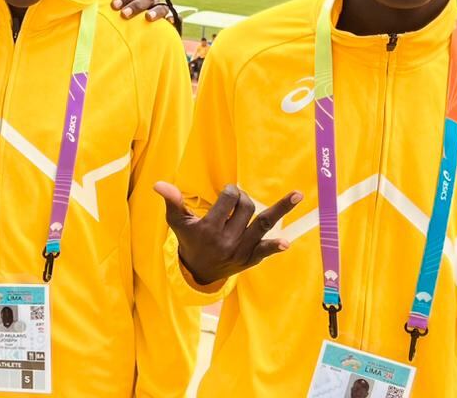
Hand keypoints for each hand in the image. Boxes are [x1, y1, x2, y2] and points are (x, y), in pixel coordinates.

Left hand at [109, 0, 171, 21]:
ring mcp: (161, 11)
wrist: (131, 38)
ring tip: (148, 17)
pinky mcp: (170, 24)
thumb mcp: (115, 4)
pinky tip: (168, 21)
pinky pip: (176, 18)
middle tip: (124, 14)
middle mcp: (151, 0)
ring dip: (155, 11)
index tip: (114, 6)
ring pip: (162, 7)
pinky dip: (173, 18)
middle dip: (136, 5)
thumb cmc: (120, 16)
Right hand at [155, 181, 301, 285]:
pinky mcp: (249, 259)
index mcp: (209, 229)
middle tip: (237, 199)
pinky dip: (275, 246)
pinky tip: (286, 242)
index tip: (228, 192)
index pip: (228, 200)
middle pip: (246, 208)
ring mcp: (240, 251)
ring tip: (298, 195)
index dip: (230, 191)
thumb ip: (172, 201)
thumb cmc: (188, 240)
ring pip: (262, 224)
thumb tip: (158, 184)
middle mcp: (226, 240)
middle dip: (244, 197)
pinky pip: (265, 250)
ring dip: (281, 209)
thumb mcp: (177, 222)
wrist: (198, 271)